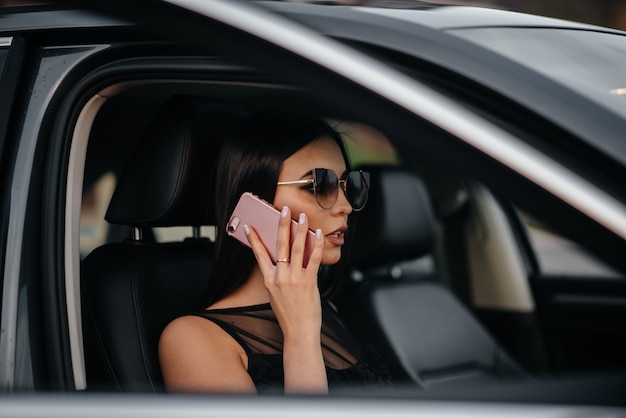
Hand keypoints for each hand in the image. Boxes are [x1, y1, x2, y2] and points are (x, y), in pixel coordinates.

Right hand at [245, 206, 323, 336]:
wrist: (299, 331)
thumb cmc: (289, 313)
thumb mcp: (275, 294)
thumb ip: (278, 276)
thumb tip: (286, 256)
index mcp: (269, 280)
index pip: (259, 255)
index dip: (254, 240)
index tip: (249, 226)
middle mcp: (280, 277)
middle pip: (279, 245)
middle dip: (282, 224)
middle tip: (284, 210)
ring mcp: (294, 279)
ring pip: (297, 248)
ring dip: (300, 229)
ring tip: (302, 217)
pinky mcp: (308, 282)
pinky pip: (313, 259)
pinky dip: (316, 245)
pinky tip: (319, 234)